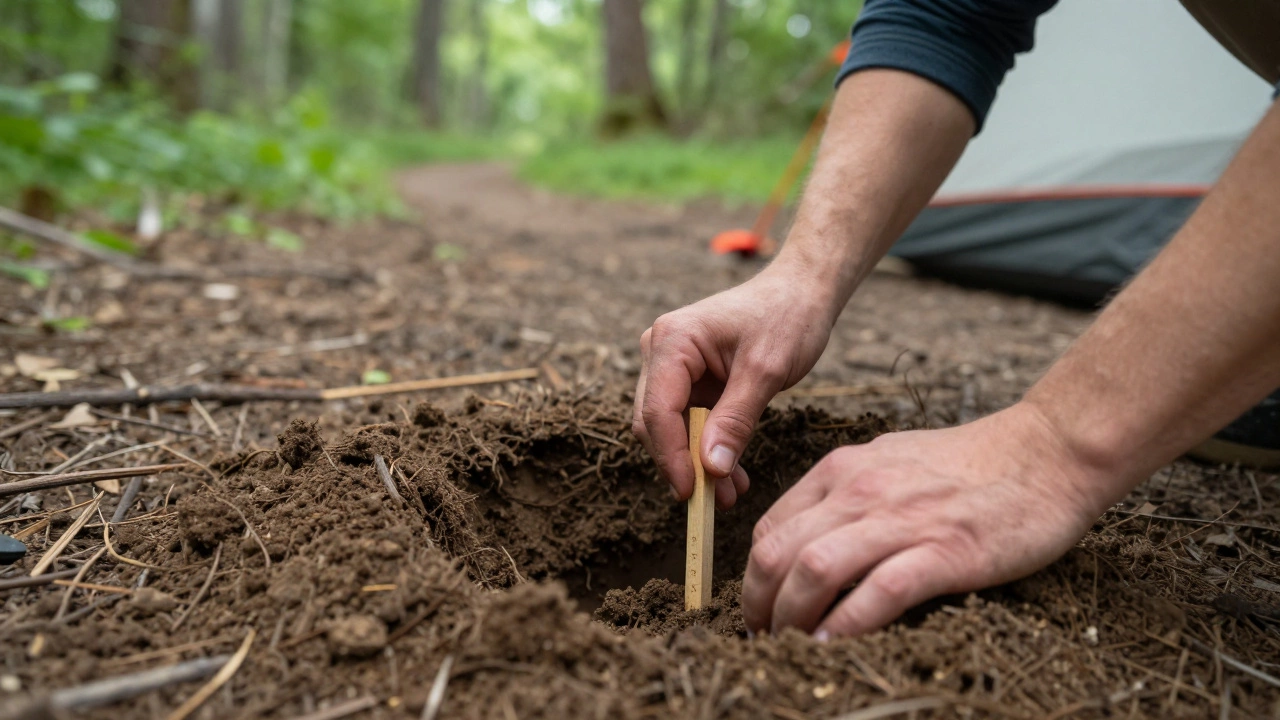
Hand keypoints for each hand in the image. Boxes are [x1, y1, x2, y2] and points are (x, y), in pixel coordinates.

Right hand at [632, 263, 837, 508]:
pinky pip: (689, 424)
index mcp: (673, 341)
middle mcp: (661, 352)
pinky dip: (707, 450)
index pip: (657, 410)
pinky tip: (732, 476)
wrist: (801, 293)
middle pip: (654, 423)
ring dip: (695, 463)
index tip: (692, 493)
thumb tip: (710, 468)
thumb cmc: (786, 318)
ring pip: (669, 429)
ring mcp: (673, 367)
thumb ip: (736, 419)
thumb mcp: (766, 371)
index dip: (671, 456)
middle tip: (715, 501)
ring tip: (730, 494)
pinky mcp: (689, 381)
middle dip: (682, 464)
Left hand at [742, 402, 1121, 636]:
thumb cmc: (970, 463)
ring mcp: (902, 520)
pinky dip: (846, 624)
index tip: (758, 607)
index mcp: (843, 470)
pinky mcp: (945, 551)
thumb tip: (812, 538)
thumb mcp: (890, 460)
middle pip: (778, 552)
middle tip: (762, 636)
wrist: (1046, 451)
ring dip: (792, 618)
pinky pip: (878, 593)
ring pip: (815, 570)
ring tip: (789, 646)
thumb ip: (848, 492)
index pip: (770, 527)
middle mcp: (861, 490)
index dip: (753, 575)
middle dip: (759, 604)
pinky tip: (832, 645)